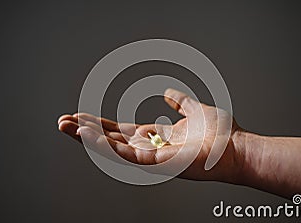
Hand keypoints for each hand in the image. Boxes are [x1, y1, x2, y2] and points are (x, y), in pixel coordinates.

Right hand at [58, 89, 245, 182]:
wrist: (238, 147)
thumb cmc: (221, 133)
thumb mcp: (194, 109)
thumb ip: (180, 102)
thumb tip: (168, 94)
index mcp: (156, 137)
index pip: (121, 131)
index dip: (100, 124)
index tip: (81, 116)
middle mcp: (150, 148)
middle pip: (110, 139)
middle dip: (86, 131)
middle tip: (62, 122)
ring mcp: (152, 157)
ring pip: (112, 148)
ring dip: (87, 137)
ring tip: (65, 126)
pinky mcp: (157, 162)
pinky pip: (125, 154)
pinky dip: (104, 144)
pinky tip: (86, 134)